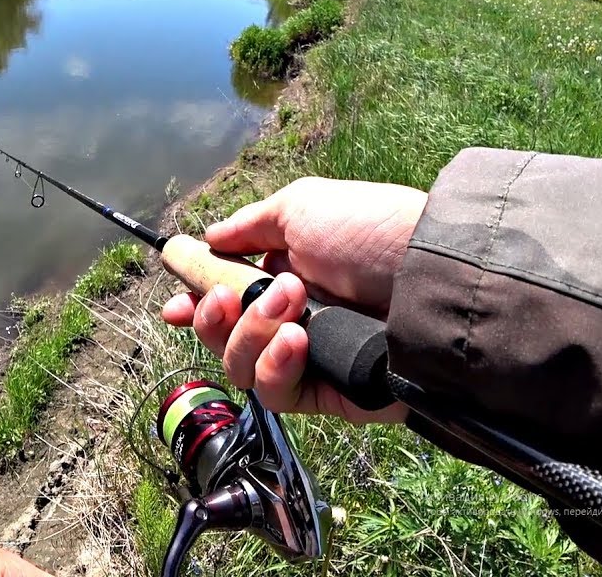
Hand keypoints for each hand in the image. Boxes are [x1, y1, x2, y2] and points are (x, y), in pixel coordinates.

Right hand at [162, 177, 425, 421]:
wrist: (428, 275)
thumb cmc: (369, 231)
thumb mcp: (301, 207)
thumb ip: (249, 226)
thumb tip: (209, 236)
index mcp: (284, 273)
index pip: (225, 300)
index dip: (193, 306)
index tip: (173, 305)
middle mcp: (292, 318)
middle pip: (222, 338)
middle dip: (214, 317)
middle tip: (228, 295)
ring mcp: (309, 357)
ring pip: (241, 366)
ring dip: (251, 332)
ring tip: (292, 304)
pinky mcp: (327, 392)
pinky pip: (277, 393)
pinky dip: (276, 366)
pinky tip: (296, 341)